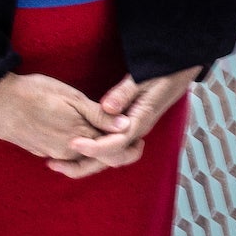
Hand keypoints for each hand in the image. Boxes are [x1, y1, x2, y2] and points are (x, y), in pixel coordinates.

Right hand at [0, 72, 127, 167]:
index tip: (140, 141)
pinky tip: (80, 139)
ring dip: (95, 152)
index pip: (111, 151)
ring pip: (80, 158)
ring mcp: (50, 152)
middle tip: (131, 144)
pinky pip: (64, 156)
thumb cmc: (36, 94)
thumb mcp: (73, 99)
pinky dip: (77, 150)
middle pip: (97, 159)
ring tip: (107, 139)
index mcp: (79, 138)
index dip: (127, 147)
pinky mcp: (39, 149)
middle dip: (114, 152)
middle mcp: (66, 152)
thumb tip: (125, 126)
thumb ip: (99, 115)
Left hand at [57, 67, 198, 176]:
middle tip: (55, 163)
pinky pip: (109, 146)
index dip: (93, 147)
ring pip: (108, 157)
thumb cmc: (164, 71)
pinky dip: (91, 151)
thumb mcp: (144, 76)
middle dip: (83, 165)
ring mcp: (132, 131)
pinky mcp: (128, 126)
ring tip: (58, 162)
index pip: (115, 144)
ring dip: (84, 162)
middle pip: (110, 160)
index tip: (72, 143)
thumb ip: (125, 92)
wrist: (181, 70)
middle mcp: (136, 131)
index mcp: (140, 121)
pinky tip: (73, 147)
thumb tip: (107, 108)